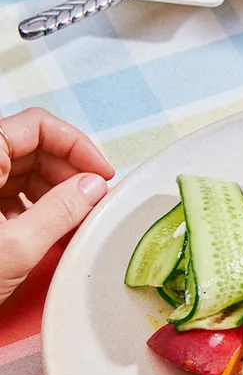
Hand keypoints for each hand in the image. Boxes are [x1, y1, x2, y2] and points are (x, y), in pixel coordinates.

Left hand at [0, 109, 113, 303]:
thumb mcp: (15, 248)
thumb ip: (60, 211)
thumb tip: (92, 187)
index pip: (38, 126)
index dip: (77, 145)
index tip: (101, 174)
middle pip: (32, 147)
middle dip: (68, 172)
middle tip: (94, 201)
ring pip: (22, 171)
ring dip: (54, 192)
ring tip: (76, 221)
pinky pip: (7, 194)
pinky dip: (34, 208)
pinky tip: (51, 233)